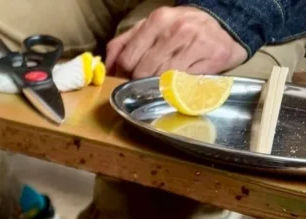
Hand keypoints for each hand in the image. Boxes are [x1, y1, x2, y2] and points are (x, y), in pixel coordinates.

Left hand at [106, 6, 245, 78]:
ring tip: (162, 83)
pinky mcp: (213, 57)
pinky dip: (178, 88)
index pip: (127, 59)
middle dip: (139, 82)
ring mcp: (196, 43)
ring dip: (158, 87)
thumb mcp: (150, 29)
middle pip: (143, 72)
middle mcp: (177, 29)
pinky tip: (179, 83)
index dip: (123, 75)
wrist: (221, 26)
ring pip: (162, 79)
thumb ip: (124, 43)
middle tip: (144, 85)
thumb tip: (106, 66)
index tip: (126, 80)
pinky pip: (185, 82)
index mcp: (157, 20)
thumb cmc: (179, 31)